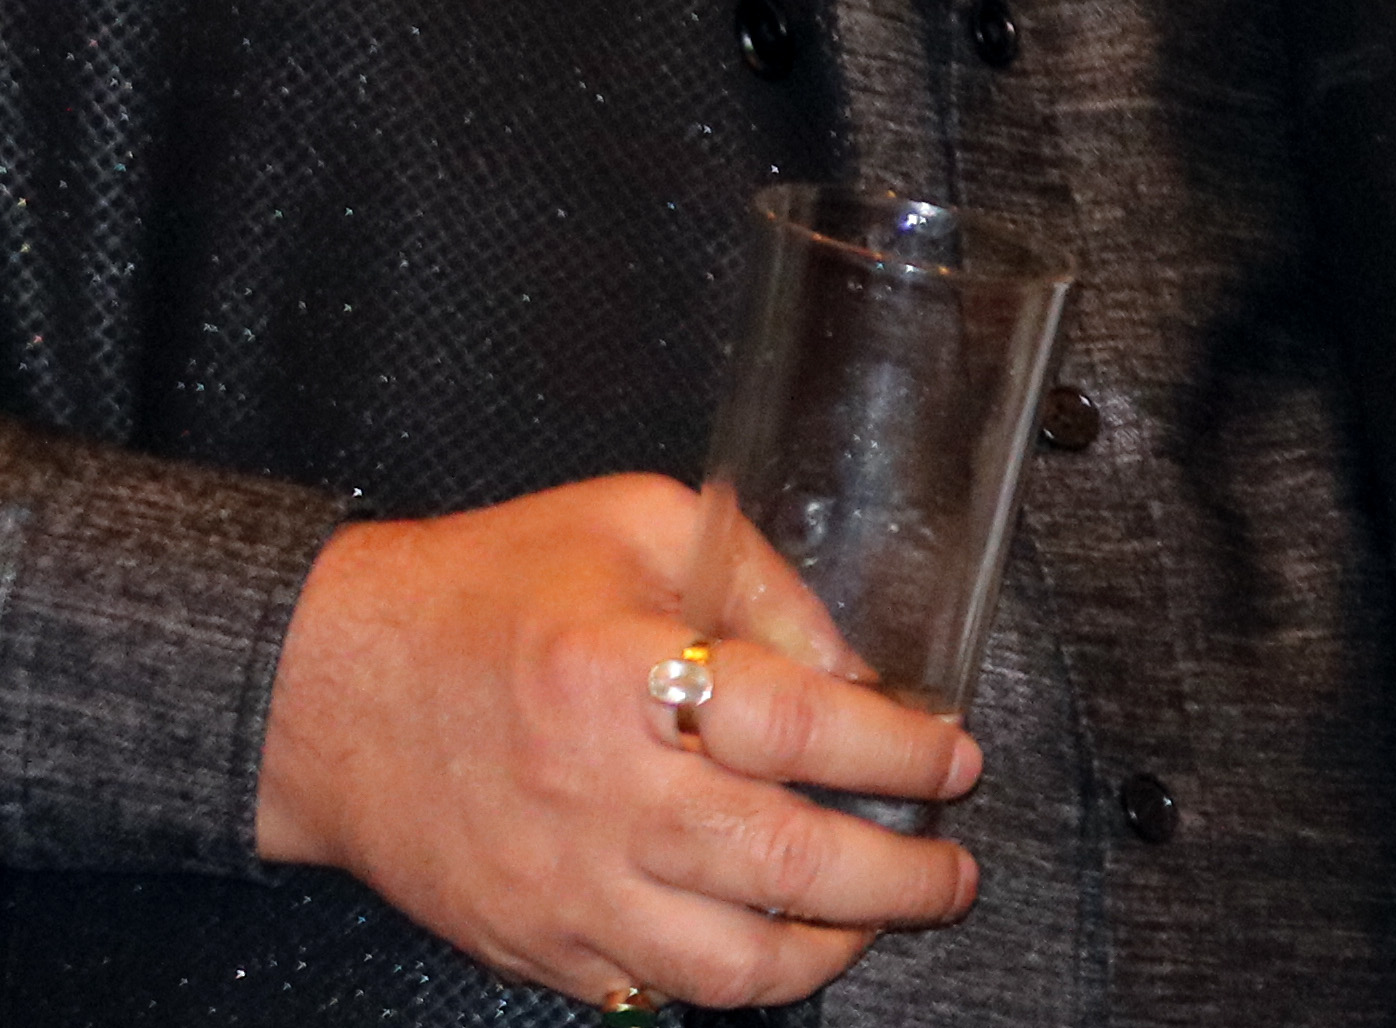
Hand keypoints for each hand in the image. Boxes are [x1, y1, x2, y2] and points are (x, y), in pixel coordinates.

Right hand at [255, 474, 980, 1007]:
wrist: (330, 693)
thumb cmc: (486, 591)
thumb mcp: (637, 523)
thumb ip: (759, 583)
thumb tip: (855, 669)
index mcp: (623, 671)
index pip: (799, 724)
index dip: (898, 747)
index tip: (956, 755)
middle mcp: (598, 794)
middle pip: (784, 861)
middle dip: (898, 875)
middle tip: (953, 868)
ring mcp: (564, 891)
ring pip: (730, 966)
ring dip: (832, 949)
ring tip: (884, 916)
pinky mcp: (536, 950)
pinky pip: (656, 994)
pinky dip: (737, 980)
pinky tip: (781, 939)